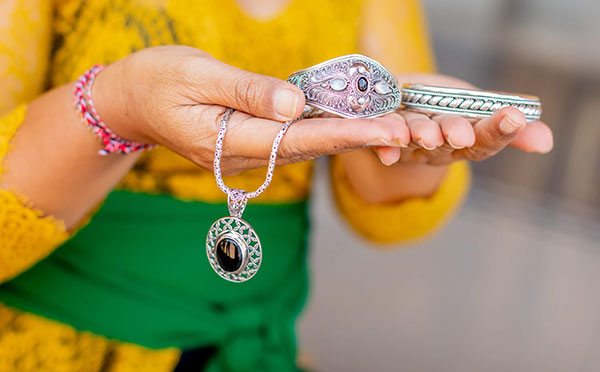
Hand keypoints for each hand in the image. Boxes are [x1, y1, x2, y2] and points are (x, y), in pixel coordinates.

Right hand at [93, 46, 408, 174]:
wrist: (129, 102)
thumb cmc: (156, 81)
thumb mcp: (196, 75)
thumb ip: (246, 91)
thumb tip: (294, 104)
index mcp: (228, 140)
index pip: (298, 137)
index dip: (344, 132)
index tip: (384, 129)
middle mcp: (242, 156)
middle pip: (310, 148)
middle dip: (358, 139)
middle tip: (405, 131)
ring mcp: (246, 155)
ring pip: (305, 148)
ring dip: (348, 139)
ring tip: (391, 130)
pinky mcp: (249, 145)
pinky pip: (293, 141)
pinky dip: (326, 133)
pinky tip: (352, 126)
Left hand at [372, 74, 553, 165]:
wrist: (400, 103)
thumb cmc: (445, 109)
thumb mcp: (477, 112)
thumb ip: (508, 126)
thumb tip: (547, 141)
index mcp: (463, 142)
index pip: (484, 141)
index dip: (499, 131)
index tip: (515, 116)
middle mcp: (434, 146)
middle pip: (445, 141)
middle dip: (453, 134)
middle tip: (461, 133)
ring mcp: (406, 139)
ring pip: (412, 137)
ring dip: (419, 136)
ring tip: (427, 133)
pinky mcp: (379, 128)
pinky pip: (378, 139)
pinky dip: (381, 145)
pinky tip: (385, 150)